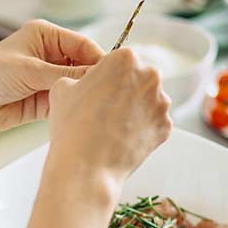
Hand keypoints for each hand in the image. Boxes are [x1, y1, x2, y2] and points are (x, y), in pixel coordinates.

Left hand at [0, 19, 104, 134]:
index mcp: (45, 36)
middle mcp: (48, 56)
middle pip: (82, 66)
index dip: (98, 58)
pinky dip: (73, 109)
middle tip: (110, 93)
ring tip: (99, 106)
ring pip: (75, 86)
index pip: (82, 44)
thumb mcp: (30, 70)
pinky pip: (65, 104)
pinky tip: (82, 115)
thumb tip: (96, 74)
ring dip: (83, 95)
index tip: (113, 73)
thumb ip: (64, 74)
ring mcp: (46, 80)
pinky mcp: (42, 102)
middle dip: (93, 79)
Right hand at [47, 48, 171, 186]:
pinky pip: (153, 123)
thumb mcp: (62, 88)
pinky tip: (122, 139)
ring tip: (111, 128)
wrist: (86, 168)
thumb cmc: (72, 126)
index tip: (98, 91)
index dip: (106, 76)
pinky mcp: (166, 128)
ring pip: (148, 101)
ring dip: (134, 110)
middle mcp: (150, 76)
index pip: (119, 61)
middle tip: (104, 111)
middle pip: (138, 79)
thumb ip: (78, 76)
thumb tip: (86, 82)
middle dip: (125, 91)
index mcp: (126, 59)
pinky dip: (141, 130)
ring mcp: (162, 104)